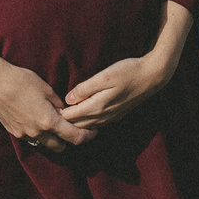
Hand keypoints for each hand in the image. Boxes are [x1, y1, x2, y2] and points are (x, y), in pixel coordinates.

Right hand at [0, 15, 89, 153]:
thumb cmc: (21, 81)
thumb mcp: (45, 88)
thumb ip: (58, 103)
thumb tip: (66, 112)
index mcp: (49, 122)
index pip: (74, 137)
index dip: (87, 137)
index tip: (93, 132)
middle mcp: (37, 133)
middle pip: (60, 146)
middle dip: (69, 140)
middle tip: (73, 127)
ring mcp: (24, 135)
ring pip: (45, 145)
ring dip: (53, 139)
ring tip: (55, 124)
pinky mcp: (14, 132)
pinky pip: (32, 139)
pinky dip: (39, 134)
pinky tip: (37, 120)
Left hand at [61, 0, 194, 131]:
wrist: (152, 76)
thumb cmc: (128, 71)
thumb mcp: (105, 76)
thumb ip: (86, 88)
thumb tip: (68, 99)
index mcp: (98, 106)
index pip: (71, 116)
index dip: (58, 115)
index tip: (45, 111)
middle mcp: (103, 116)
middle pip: (78, 124)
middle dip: (63, 123)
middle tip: (48, 118)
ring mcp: (111, 117)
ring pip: (87, 126)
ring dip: (74, 125)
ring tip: (60, 121)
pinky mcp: (117, 114)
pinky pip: (97, 124)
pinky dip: (86, 124)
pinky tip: (81, 119)